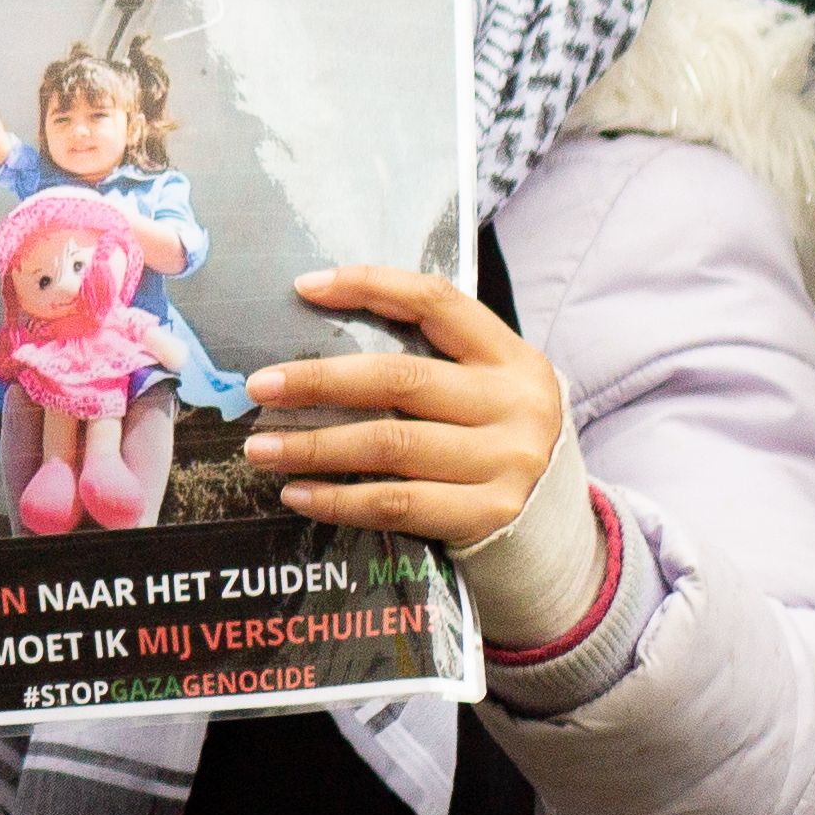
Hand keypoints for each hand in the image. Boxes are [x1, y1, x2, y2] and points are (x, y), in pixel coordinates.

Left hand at [246, 266, 563, 549]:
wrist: (554, 528)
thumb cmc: (495, 444)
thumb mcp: (484, 391)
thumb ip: (429, 363)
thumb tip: (317, 343)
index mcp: (512, 357)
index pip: (436, 302)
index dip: (370, 286)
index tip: (304, 288)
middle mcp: (516, 404)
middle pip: (399, 379)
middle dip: (319, 380)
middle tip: (260, 387)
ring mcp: (507, 462)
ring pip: (390, 444)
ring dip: (313, 446)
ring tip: (261, 448)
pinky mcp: (488, 514)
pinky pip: (396, 502)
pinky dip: (338, 499)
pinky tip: (297, 494)